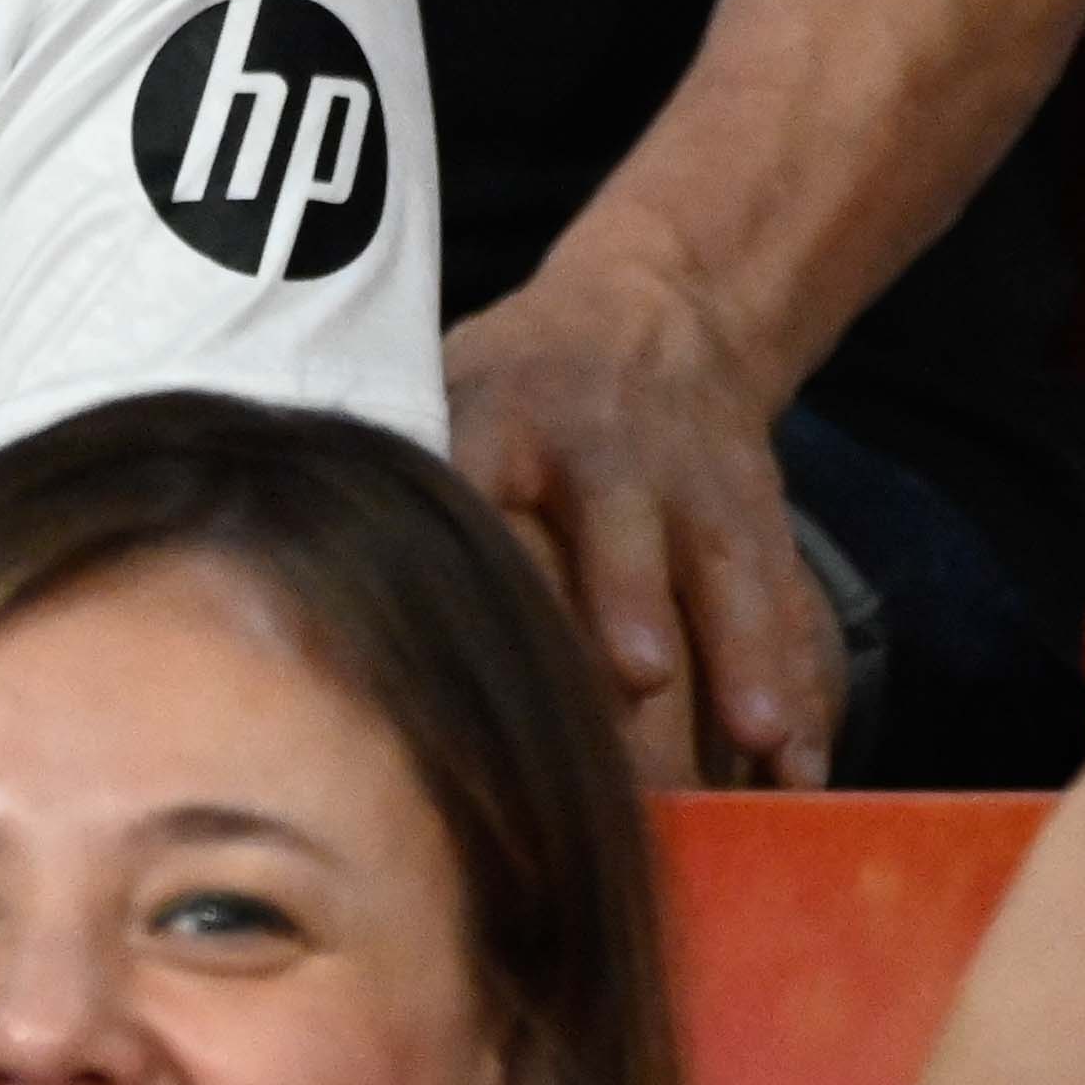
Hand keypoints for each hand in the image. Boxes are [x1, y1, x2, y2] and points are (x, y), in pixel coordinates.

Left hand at [441, 252, 841, 785]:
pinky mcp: (759, 518)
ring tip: (761, 740)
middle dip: (632, 593)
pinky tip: (802, 769)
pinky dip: (802, 685)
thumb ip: (397, 486)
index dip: (486, 521)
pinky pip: (786, 603)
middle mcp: (611, 447)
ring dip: (749, 654)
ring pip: (727, 567)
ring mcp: (696, 482)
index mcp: (507, 414)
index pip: (483, 465)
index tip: (477, 602)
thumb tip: (282, 596)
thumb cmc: (512, 393)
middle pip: (624, 522)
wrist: (655, 315)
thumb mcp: (443, 393)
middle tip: (638, 676)